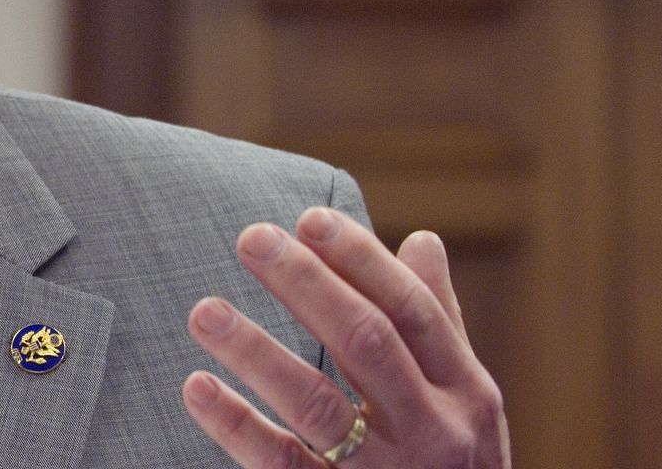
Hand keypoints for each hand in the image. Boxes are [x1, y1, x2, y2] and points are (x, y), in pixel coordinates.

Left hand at [180, 207, 510, 467]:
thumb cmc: (456, 466)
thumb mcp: (464, 401)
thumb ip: (439, 326)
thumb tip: (422, 240)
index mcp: (465, 391)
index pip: (411, 310)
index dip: (360, 261)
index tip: (307, 218)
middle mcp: (434, 431)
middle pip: (367, 343)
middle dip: (308, 285)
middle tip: (250, 237)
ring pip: (318, 405)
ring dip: (257, 351)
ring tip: (204, 310)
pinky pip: (282, 464)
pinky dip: (237, 426)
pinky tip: (196, 387)